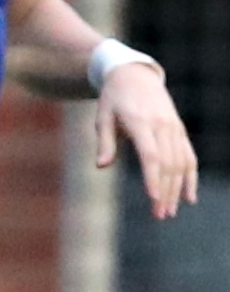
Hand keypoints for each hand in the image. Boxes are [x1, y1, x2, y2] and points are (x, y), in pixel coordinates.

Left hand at [100, 60, 198, 216]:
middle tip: (159, 215)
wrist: (135, 75)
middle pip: (167, 164)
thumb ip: (104, 142)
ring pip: (180, 163)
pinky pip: (189, 156)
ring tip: (168, 212)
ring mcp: (174, 128)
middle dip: (165, 191)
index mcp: (141, 122)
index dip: (153, 178)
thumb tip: (101, 166)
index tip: (153, 198)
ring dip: (176, 189)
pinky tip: (188, 197)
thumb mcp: (102, 116)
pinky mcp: (180, 130)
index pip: (150, 155)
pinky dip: (190, 177)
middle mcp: (162, 126)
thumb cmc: (113, 99)